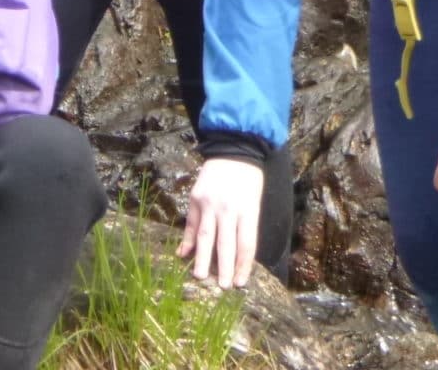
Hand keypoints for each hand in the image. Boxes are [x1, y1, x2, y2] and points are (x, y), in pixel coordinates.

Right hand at [179, 157, 266, 287]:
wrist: (233, 151)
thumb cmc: (249, 181)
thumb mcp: (254, 203)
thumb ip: (245, 227)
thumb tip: (235, 254)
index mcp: (247, 211)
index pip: (246, 245)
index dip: (242, 266)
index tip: (239, 284)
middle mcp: (227, 209)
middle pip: (225, 243)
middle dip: (223, 267)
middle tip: (220, 286)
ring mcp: (209, 203)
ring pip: (205, 235)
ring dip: (202, 257)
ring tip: (199, 275)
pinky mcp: (195, 198)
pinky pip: (191, 223)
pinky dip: (187, 239)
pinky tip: (183, 254)